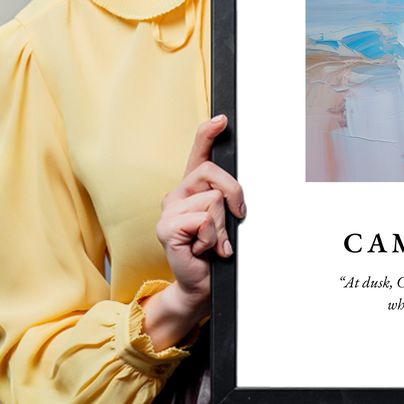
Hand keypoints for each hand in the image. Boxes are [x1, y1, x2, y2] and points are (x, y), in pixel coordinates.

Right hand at [141, 115, 245, 349]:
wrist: (201, 284)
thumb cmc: (215, 252)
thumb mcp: (226, 220)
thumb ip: (227, 200)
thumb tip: (237, 192)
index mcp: (192, 189)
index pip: (198, 153)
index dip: (208, 134)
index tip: (222, 119)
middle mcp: (177, 194)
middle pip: (213, 173)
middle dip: (234, 195)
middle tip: (234, 219)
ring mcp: (168, 211)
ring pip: (213, 200)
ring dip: (222, 226)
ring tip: (213, 242)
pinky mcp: (166, 228)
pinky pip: (203, 220)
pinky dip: (212, 238)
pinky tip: (203, 250)